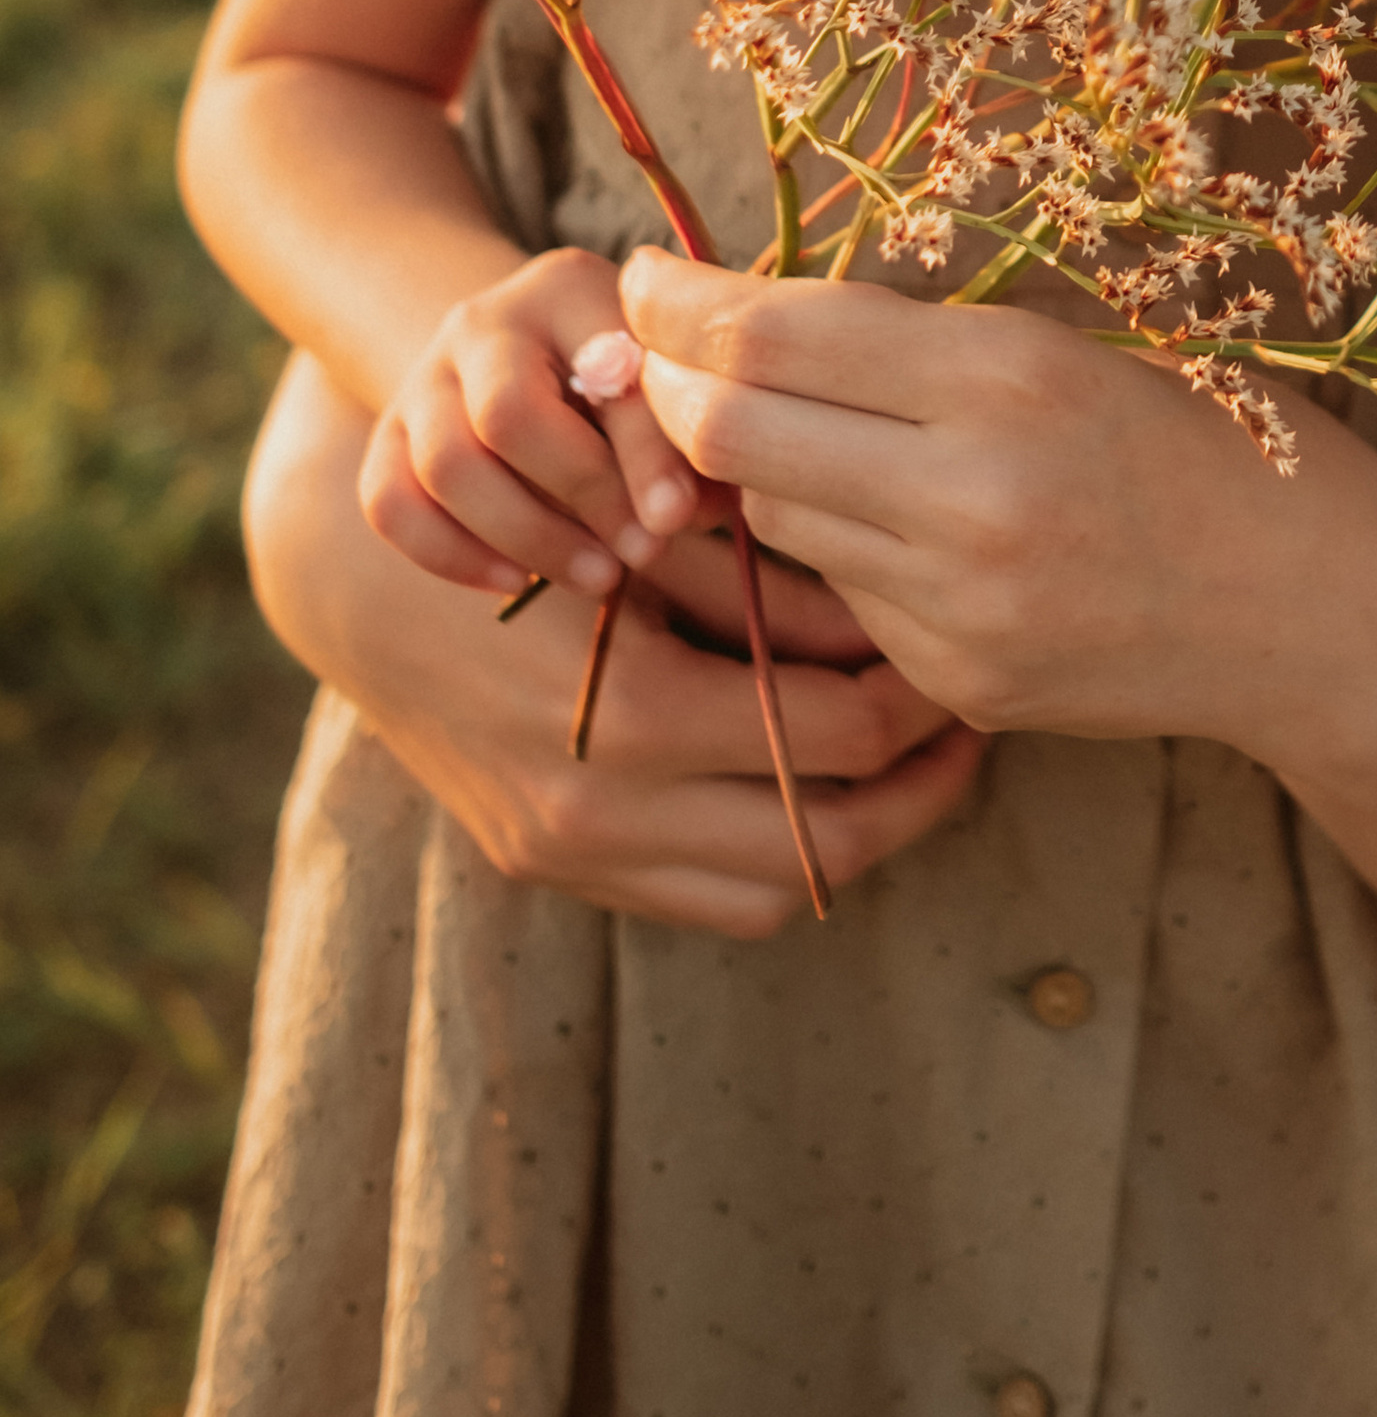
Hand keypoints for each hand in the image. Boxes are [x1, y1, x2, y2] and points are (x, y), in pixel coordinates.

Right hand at [252, 351, 980, 936]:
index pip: (839, 736)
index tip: (961, 652)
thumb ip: (761, 563)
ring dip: (860, 834)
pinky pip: (708, 901)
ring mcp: (573, 855)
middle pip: (830, 843)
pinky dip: (779, 853)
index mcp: (632, 716)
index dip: (924, 699)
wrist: (367, 586)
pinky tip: (819, 783)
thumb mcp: (643, 522)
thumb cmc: (523, 514)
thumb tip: (898, 590)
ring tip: (914, 759)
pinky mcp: (554, 870)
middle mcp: (601, 812)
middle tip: (969, 718)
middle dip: (922, 789)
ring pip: (776, 893)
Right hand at [359, 246, 705, 599]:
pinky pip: (390, 504)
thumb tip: (679, 513)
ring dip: (528, 539)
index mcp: (567, 289)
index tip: (676, 519)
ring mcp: (423, 377)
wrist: (523, 352)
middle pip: (506, 415)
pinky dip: (452, 556)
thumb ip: (682, 437)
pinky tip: (516, 580)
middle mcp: (483, 322)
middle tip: (642, 554)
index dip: (643, 453)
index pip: (599, 368)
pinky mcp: (386, 435)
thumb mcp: (662, 378)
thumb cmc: (621, 374)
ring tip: (599, 577)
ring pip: (445, 467)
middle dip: (581, 497)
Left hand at [623, 250, 1376, 778]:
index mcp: (1010, 377)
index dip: (681, 304)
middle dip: (669, 388)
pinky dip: (837, 550)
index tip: (645, 275)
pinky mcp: (958, 682)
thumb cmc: (1202, 437)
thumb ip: (909, 346)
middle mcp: (973, 497)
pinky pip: (842, 599)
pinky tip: (885, 520)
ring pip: (775, 519)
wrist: (1313, 609)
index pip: (773, 337)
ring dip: (752, 470)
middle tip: (650, 353)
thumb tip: (738, 314)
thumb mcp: (1066, 348)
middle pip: (735, 435)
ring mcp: (960, 606)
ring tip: (780, 427)